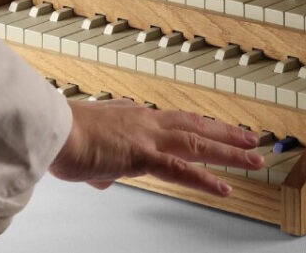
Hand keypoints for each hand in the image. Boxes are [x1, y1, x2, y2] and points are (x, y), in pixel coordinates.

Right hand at [49, 98, 263, 194]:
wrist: (51, 130)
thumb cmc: (63, 138)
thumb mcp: (88, 151)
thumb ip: (101, 165)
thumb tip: (103, 179)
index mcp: (134, 117)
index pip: (177, 120)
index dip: (202, 125)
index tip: (220, 129)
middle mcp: (146, 121)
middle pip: (196, 126)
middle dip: (227, 134)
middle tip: (252, 140)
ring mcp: (146, 137)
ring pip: (198, 144)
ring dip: (229, 153)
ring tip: (255, 160)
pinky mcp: (140, 156)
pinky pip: (180, 170)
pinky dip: (205, 179)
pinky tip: (224, 188)